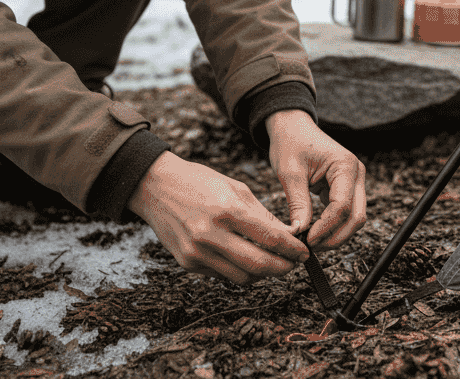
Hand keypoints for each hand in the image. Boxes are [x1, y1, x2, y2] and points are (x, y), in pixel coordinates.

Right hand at [127, 151, 308, 283]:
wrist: (156, 187)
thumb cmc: (198, 182)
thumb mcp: (236, 189)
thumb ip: (262, 216)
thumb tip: (289, 237)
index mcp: (227, 210)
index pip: (271, 239)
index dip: (293, 250)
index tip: (303, 252)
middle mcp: (211, 234)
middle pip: (259, 265)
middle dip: (283, 268)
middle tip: (293, 264)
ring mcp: (197, 252)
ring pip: (242, 278)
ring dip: (263, 274)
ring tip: (272, 263)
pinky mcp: (187, 263)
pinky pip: (223, 275)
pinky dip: (240, 271)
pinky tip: (245, 259)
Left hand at [266, 109, 366, 251]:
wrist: (292, 127)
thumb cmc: (290, 142)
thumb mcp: (290, 173)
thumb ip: (297, 204)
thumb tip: (299, 233)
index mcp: (345, 166)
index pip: (342, 206)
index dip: (326, 228)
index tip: (307, 240)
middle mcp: (355, 174)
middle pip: (356, 217)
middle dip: (335, 237)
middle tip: (311, 247)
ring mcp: (353, 181)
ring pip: (354, 218)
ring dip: (335, 234)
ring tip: (311, 241)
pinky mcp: (346, 188)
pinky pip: (345, 213)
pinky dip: (332, 225)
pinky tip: (315, 231)